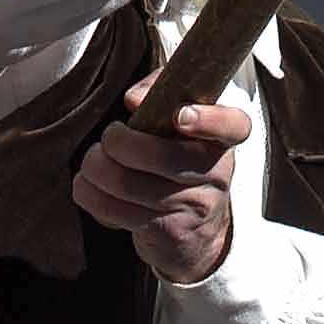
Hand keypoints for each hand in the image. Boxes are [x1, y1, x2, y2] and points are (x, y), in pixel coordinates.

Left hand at [76, 95, 249, 284]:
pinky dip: (92, 196)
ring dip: (96, 169)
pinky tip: (90, 185)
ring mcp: (193, 206)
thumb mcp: (178, 122)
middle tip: (108, 136)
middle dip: (119, 143)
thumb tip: (135, 99)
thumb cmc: (178, 159)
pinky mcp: (167, 231)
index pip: (232, 127)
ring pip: (131, 186)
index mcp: (221, 140)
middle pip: (164, 158)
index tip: (179, 114)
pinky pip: (118, 212)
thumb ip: (159, 91)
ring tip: (92, 160)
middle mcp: (215, 174)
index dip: (208, 120)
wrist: (196, 230)